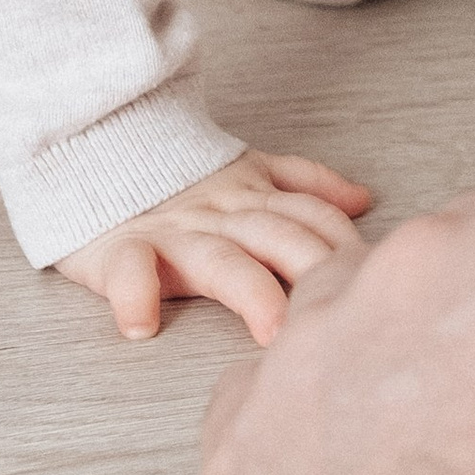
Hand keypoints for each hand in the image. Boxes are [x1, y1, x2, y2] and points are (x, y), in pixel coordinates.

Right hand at [55, 149, 374, 345]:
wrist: (99, 146)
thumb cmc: (179, 179)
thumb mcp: (249, 171)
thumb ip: (304, 185)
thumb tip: (362, 200)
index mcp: (252, 199)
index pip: (308, 218)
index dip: (343, 245)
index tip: (375, 278)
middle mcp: (219, 215)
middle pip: (275, 237)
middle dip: (311, 269)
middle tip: (341, 311)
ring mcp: (171, 233)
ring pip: (216, 259)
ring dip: (248, 291)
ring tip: (272, 328)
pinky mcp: (119, 248)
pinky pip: (126, 270)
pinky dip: (133, 294)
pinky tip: (141, 324)